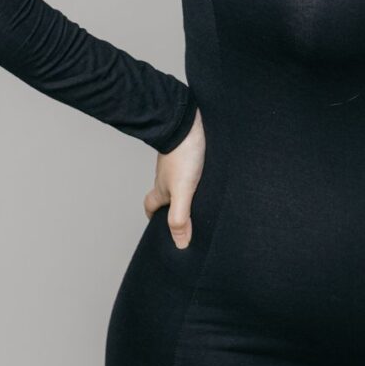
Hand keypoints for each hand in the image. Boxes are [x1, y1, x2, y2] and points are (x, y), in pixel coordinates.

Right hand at [143, 109, 205, 248]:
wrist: (187, 121)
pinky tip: (213, 176)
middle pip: (166, 193)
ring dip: (190, 188)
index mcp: (161, 188)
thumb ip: (180, 217)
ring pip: (180, 179)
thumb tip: (180, 244)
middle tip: (188, 215)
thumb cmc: (182, 155)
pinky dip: (200, 173)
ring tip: (205, 198)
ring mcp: (178, 162)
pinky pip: (193, 165)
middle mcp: (168, 175)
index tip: (160, 226)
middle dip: (175, 205)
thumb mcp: (182, 192)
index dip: (153, 217)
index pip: (151, 205)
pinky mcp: (191, 150)